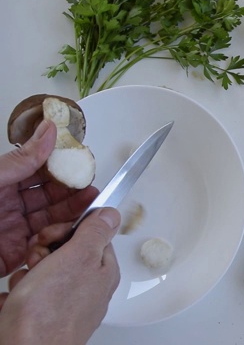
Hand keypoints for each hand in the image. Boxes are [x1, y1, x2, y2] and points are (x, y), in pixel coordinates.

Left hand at [0, 119, 97, 276]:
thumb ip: (21, 159)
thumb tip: (48, 131)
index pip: (36, 170)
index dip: (60, 165)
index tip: (80, 162)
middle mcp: (5, 206)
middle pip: (47, 194)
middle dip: (72, 190)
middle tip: (91, 186)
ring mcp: (11, 231)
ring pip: (50, 218)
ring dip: (71, 212)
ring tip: (90, 205)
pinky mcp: (15, 255)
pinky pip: (45, 243)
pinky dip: (61, 236)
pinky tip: (72, 228)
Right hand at [0, 207, 120, 344]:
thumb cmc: (51, 311)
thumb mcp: (78, 257)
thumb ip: (96, 232)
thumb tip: (112, 214)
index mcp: (103, 270)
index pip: (92, 235)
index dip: (68, 231)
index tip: (53, 236)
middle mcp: (89, 287)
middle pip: (66, 252)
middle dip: (44, 251)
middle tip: (38, 261)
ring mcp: (67, 302)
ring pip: (44, 272)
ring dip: (28, 272)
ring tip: (26, 286)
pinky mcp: (45, 315)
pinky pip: (30, 293)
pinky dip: (19, 293)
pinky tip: (16, 300)